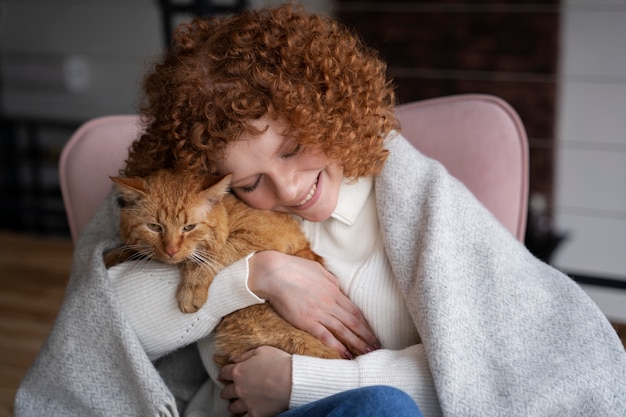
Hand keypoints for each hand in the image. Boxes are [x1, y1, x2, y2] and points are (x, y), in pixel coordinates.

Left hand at [219, 346, 291, 416]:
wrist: (294, 381)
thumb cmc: (280, 363)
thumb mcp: (262, 350)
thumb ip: (245, 355)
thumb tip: (234, 359)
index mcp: (238, 371)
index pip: (224, 372)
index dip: (225, 373)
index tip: (226, 374)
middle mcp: (239, 388)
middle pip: (226, 392)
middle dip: (228, 390)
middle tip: (231, 389)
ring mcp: (246, 403)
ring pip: (233, 407)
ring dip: (234, 403)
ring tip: (238, 402)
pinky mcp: (255, 414)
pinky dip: (244, 415)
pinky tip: (246, 412)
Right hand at [248, 251, 379, 356]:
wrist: (275, 272)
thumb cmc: (294, 268)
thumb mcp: (318, 270)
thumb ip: (330, 281)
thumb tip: (337, 288)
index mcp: (334, 289)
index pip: (354, 310)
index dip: (365, 323)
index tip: (372, 332)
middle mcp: (330, 302)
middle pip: (353, 321)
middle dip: (366, 335)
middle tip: (376, 347)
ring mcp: (319, 312)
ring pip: (343, 330)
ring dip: (357, 342)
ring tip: (368, 353)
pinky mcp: (306, 321)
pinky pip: (325, 336)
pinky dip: (337, 346)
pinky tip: (345, 355)